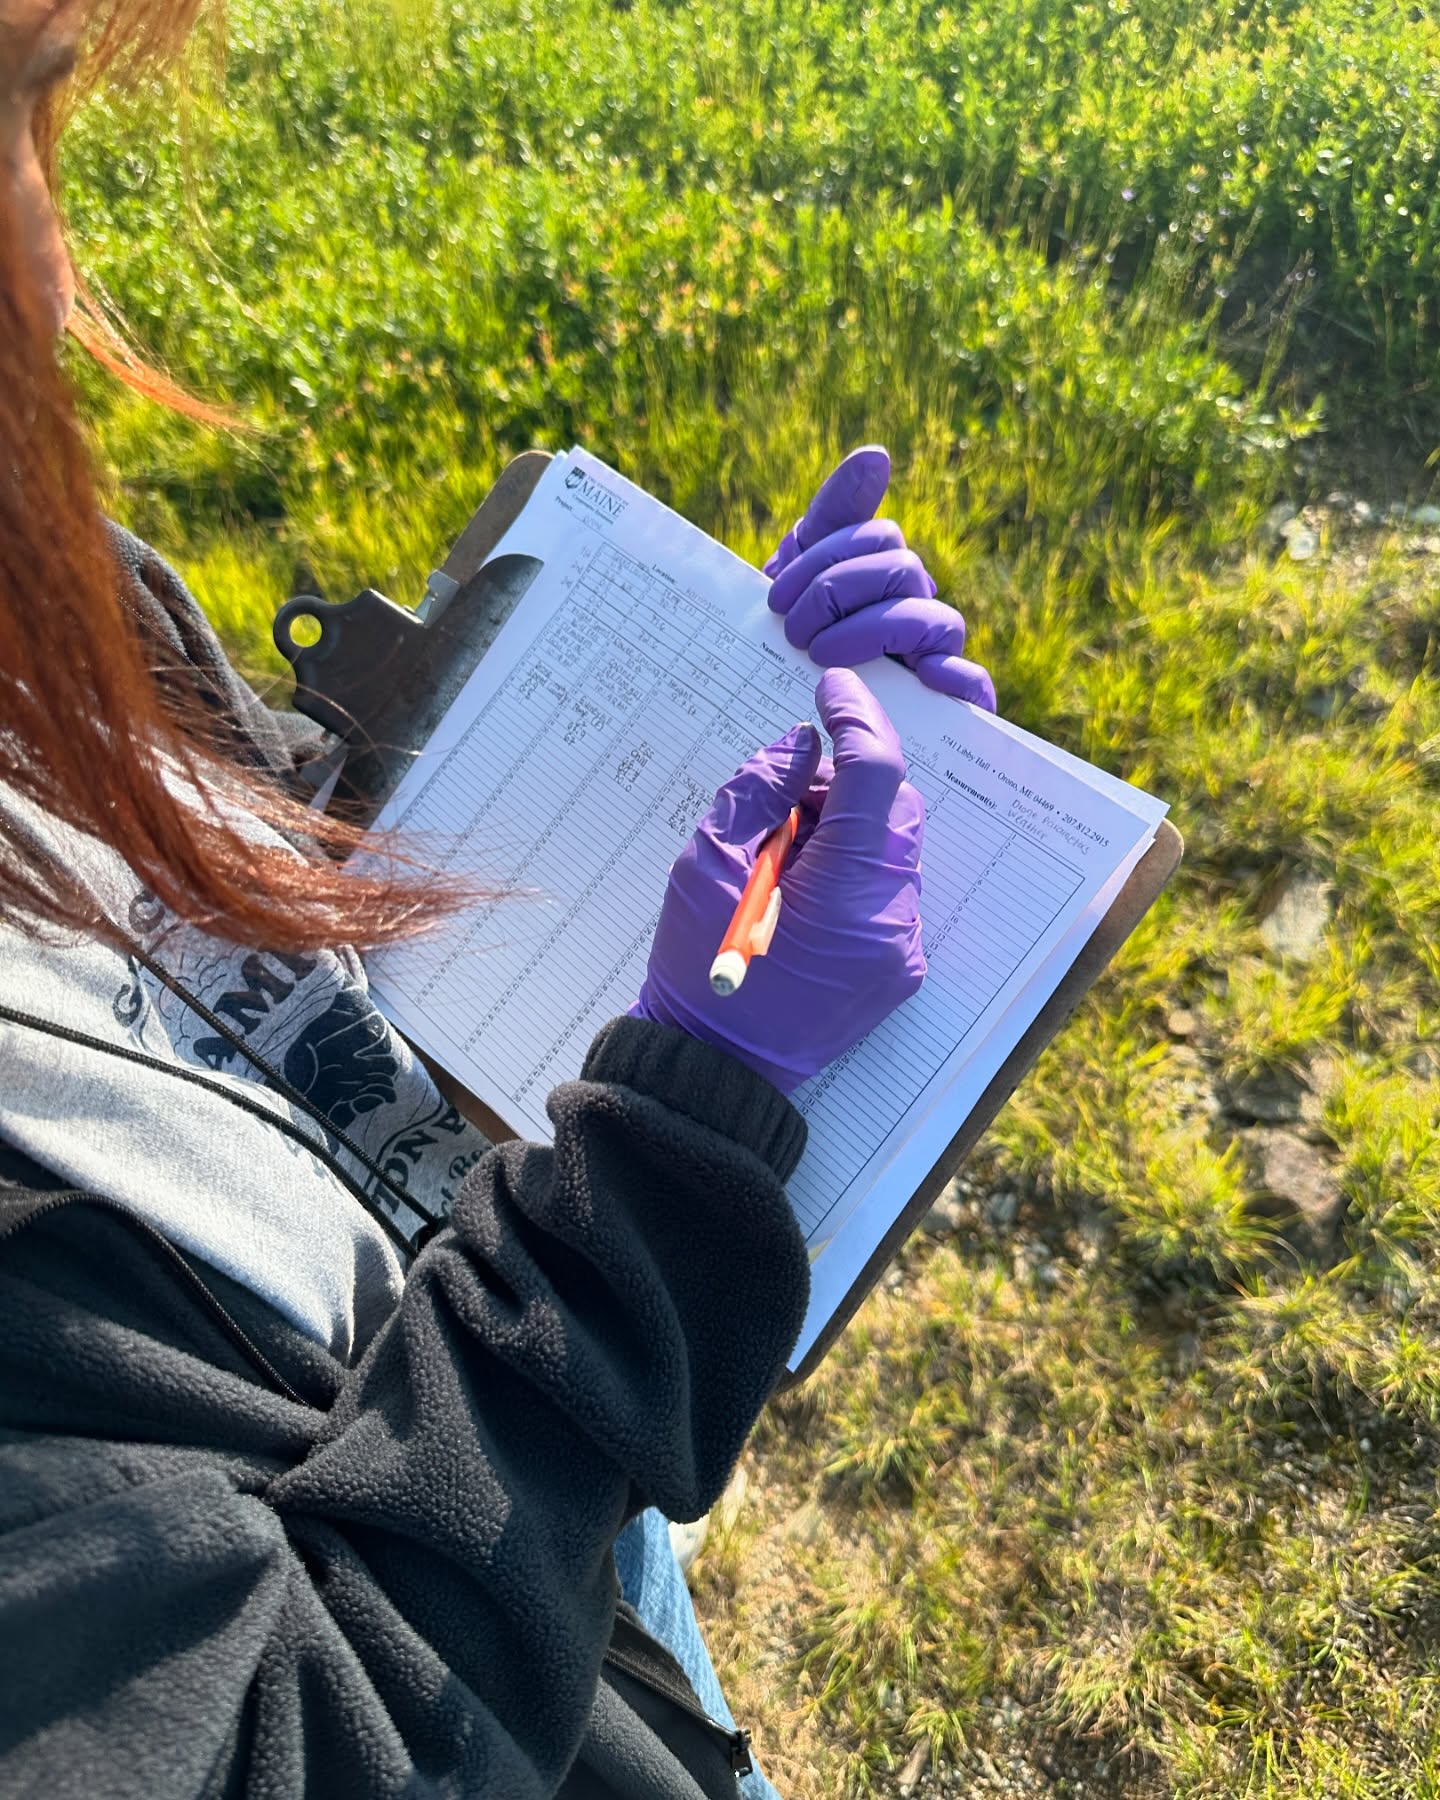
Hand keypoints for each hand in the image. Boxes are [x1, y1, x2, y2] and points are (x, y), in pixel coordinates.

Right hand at [630, 669, 924, 1094]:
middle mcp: (891, 919)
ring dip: (844, 830)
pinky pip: (887, 887)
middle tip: (778, 808)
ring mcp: (900, 948)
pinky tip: (797, 894)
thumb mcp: (705, 865)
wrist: (713, 1073)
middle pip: (894, 809)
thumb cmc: (698, 973)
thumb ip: (758, 790)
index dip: (856, 719)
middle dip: (842, 788)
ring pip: (893, 847)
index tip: (833, 687)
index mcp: (846, 891)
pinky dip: (849, 870)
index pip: (876, 774)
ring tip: (778, 861)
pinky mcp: (896, 968)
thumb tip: (803, 744)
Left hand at [766, 446, 995, 709]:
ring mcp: (936, 653)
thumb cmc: (798, 651)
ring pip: (931, 616)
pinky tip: (921, 676)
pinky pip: (973, 682)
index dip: (824, 558)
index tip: (775, 598)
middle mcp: (916, 606)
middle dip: (837, 591)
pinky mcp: (951, 703)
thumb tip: (877, 455)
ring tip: (822, 656)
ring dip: (870, 630)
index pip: (875, 536)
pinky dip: (954, 678)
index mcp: (882, 574)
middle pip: (900, 568)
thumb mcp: (800, 583)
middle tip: (792, 630)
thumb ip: (834, 517)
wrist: (793, 735)